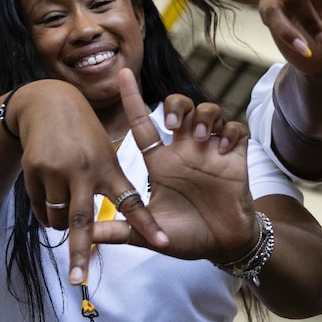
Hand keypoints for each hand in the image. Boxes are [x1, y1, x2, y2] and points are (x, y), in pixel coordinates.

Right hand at [15, 78, 168, 284]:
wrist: (48, 103)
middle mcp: (83, 170)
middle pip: (81, 220)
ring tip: (67, 218)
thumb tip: (118, 219)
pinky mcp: (34, 170)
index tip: (164, 244)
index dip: (147, 224)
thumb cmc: (84, 132)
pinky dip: (47, 214)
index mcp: (108, 166)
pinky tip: (52, 201)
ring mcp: (56, 170)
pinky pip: (40, 208)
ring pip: (57, 219)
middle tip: (78, 280)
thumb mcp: (105, 150)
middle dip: (80, 253)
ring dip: (63, 228)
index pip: (132, 201)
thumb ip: (111, 182)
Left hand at [91, 70, 258, 264]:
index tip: (122, 74)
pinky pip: (235, 129)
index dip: (132, 98)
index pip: (143, 123)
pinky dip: (230, 132)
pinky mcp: (235, 158)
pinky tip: (223, 149)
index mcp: (161, 162)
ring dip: (203, 117)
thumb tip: (85, 235)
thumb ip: (119, 230)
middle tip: (173, 125)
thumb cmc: (186, 236)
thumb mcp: (149, 234)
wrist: (223, 247)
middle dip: (175, 106)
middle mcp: (185, 150)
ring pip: (208, 111)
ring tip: (200, 138)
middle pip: (179, 107)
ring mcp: (211, 151)